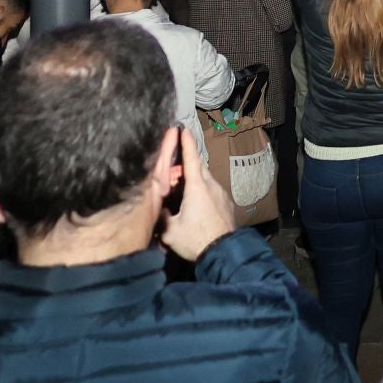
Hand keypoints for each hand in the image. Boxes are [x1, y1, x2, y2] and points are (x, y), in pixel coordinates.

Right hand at [160, 126, 235, 261]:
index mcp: (197, 187)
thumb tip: (156, 207)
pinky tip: (194, 203)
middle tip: (171, 174)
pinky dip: (202, 188)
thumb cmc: (196, 240)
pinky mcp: (226, 203)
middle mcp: (211, 185)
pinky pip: (212, 188)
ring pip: (205, 178)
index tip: (183, 130)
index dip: (186, 143)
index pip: (191, 158)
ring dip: (193, 179)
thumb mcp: (170, 230)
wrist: (224, 252)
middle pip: (197, 167)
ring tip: (180, 191)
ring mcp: (221, 193)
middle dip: (184, 165)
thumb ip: (161, 215)